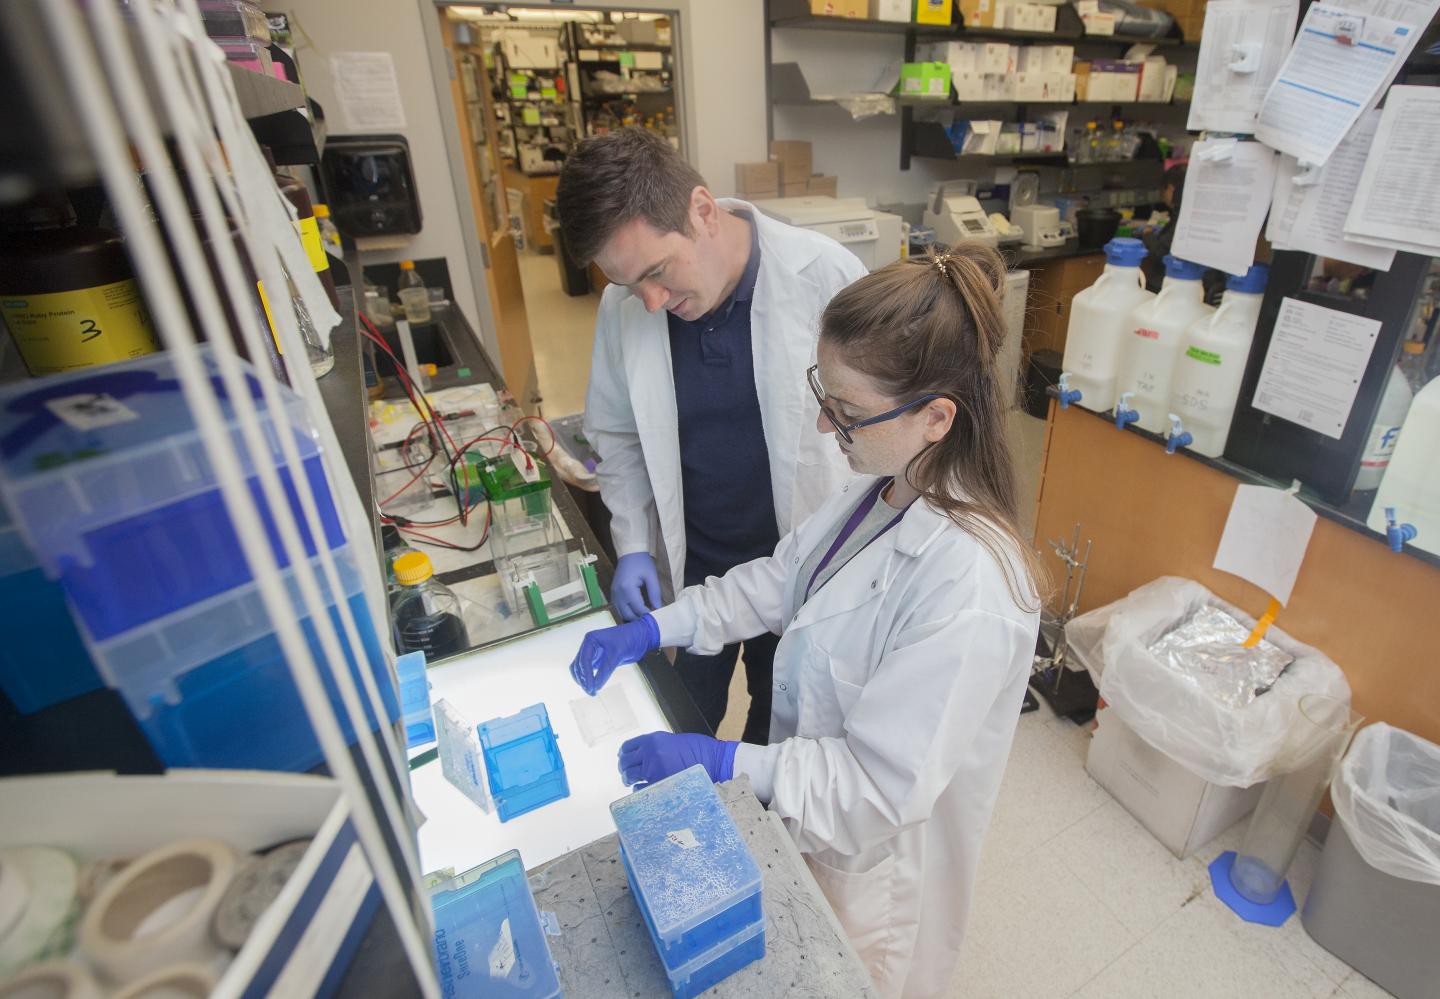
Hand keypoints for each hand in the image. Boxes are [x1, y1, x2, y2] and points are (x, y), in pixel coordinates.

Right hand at [569, 615, 659, 694]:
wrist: (640, 635)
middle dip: (583, 679)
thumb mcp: (617, 654)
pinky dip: (589, 678)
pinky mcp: (598, 659)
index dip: (586, 676)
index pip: (584, 660)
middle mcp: (589, 645)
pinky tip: (593, 686)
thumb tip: (596, 686)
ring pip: (581, 668)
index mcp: (591, 639)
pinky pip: (589, 670)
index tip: (591, 688)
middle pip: (579, 665)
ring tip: (592, 691)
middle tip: (591, 692)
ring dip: (584, 680)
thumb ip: (606, 670)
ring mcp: (592, 652)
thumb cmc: (629, 638)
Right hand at [611, 552, 661, 621]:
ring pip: (621, 615)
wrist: (629, 553)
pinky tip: (635, 613)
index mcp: (627, 589)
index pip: (638, 609)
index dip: (648, 615)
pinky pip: (618, 609)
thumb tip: (659, 608)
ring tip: (643, 618)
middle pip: (628, 615)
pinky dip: (626, 613)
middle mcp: (618, 594)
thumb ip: (655, 593)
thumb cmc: (642, 563)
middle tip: (650, 620)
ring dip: (632, 618)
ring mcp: (613, 594)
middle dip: (640, 619)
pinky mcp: (613, 594)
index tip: (657, 617)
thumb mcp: (651, 576)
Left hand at [618, 731, 737, 787]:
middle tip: (626, 773)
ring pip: (630, 775)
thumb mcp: (673, 741)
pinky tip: (641, 790)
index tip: (623, 758)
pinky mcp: (660, 784)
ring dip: (628, 779)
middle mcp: (650, 753)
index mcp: (653, 740)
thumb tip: (642, 756)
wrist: (714, 760)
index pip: (627, 747)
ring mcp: (653, 770)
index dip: (623, 754)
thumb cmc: (698, 750)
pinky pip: (640, 789)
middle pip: (625, 762)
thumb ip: (656, 747)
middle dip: (624, 768)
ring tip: (631, 781)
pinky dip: (637, 790)